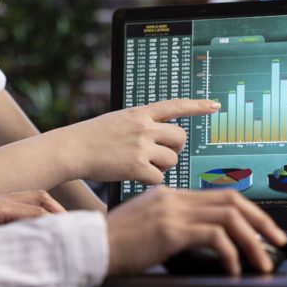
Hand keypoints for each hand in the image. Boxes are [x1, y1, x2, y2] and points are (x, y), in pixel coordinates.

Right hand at [51, 98, 220, 184]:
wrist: (71, 148)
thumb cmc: (91, 137)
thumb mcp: (118, 120)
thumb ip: (141, 124)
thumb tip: (164, 135)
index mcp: (140, 112)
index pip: (175, 106)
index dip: (198, 106)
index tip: (215, 106)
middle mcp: (144, 126)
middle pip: (180, 138)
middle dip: (174, 148)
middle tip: (159, 154)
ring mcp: (141, 146)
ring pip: (172, 159)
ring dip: (161, 166)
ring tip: (138, 164)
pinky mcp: (137, 167)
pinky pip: (159, 178)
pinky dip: (149, 180)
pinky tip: (133, 175)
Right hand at [106, 187, 286, 275]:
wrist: (89, 247)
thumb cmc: (113, 246)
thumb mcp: (145, 228)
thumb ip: (171, 226)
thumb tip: (202, 241)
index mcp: (168, 195)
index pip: (219, 195)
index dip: (248, 212)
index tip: (263, 230)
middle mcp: (173, 197)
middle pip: (231, 200)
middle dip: (261, 222)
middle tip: (278, 243)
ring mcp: (171, 212)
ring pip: (229, 217)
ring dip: (253, 241)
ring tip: (263, 263)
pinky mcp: (170, 230)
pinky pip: (215, 237)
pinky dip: (231, 254)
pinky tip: (233, 270)